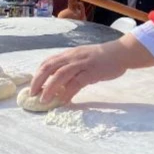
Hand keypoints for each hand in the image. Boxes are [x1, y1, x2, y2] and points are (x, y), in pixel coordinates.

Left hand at [30, 34, 153, 103]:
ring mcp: (82, 64)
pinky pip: (76, 82)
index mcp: (69, 54)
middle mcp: (73, 57)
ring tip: (44, 100)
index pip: (48, 62)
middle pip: (50, 67)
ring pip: (60, 75)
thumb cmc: (102, 58)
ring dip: (50, 88)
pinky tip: (63, 101)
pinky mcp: (92, 71)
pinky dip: (68, 92)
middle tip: (32, 95)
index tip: (32, 86)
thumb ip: (71, 68)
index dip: (37, 74)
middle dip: (38, 81)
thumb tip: (59, 84)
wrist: (121, 53)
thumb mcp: (83, 59)